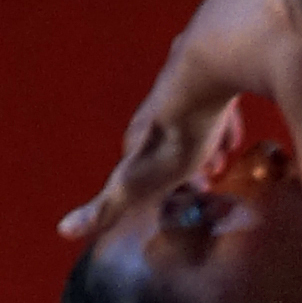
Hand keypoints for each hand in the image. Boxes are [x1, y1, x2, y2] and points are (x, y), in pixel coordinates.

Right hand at [61, 71, 291, 247]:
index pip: (140, 163)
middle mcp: (157, 108)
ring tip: (222, 162)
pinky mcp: (216, 72)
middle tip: (205, 184)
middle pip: (168, 142)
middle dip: (183, 165)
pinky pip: (219, 103)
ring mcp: (186, 85)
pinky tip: (237, 136)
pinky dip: (226, 122)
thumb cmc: (176, 134)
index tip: (178, 201)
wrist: (205, 71)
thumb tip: (64, 231)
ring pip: (193, 122)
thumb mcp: (137, 184)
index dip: (158, 186)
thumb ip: (105, 208)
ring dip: (205, 144)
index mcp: (139, 134)